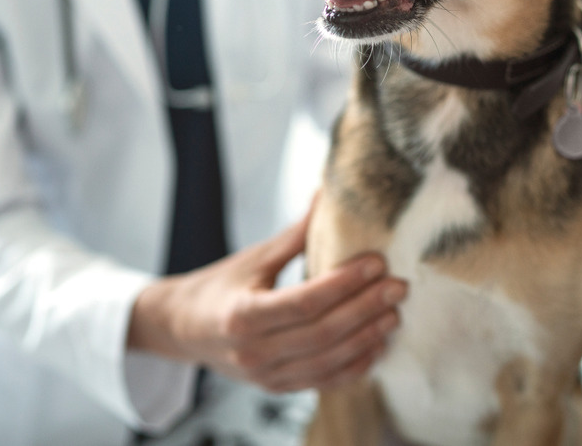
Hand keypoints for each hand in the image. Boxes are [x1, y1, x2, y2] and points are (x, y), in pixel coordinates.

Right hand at [127, 214, 406, 391]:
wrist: (183, 329)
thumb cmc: (219, 287)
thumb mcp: (254, 258)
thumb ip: (296, 234)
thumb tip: (327, 192)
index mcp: (242, 315)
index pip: (304, 302)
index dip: (344, 283)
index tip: (376, 263)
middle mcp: (253, 352)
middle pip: (322, 334)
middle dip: (366, 310)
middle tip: (397, 286)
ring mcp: (266, 377)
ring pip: (327, 363)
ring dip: (366, 339)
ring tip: (394, 314)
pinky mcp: (278, 388)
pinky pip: (324, 383)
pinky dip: (354, 367)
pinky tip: (377, 345)